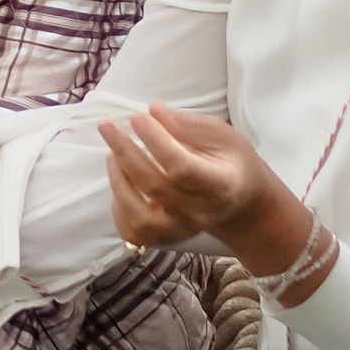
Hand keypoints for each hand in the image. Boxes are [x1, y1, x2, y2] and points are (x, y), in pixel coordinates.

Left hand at [101, 100, 308, 273]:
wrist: (242, 205)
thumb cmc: (231, 163)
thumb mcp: (221, 135)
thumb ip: (187, 124)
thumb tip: (153, 111)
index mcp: (219, 185)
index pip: (182, 167)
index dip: (156, 141)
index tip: (138, 117)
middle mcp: (199, 213)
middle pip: (155, 187)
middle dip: (125, 152)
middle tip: (107, 126)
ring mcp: (181, 230)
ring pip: (140, 218)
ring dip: (119, 183)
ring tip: (112, 155)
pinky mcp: (166, 239)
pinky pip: (134, 233)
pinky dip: (118, 210)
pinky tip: (120, 183)